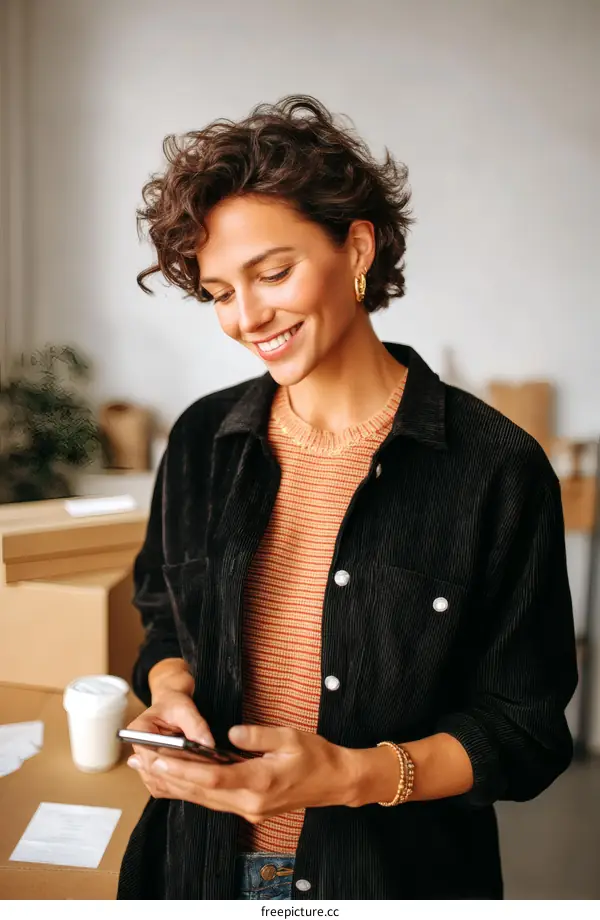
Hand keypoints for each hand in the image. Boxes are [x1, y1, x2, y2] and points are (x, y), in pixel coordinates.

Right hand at [127, 689, 214, 779]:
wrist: (170, 707)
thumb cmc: (173, 705)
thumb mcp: (185, 709)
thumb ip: (196, 725)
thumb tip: (207, 744)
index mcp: (138, 731)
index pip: (150, 754)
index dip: (171, 763)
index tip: (192, 765)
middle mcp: (137, 750)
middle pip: (155, 772)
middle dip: (179, 773)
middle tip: (204, 773)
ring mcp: (143, 763)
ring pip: (159, 782)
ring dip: (179, 782)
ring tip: (201, 777)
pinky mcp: (153, 772)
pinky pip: (163, 785)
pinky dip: (178, 784)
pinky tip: (194, 780)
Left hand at [128, 724, 360, 821]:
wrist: (336, 782)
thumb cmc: (316, 756)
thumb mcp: (289, 736)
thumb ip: (257, 734)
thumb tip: (229, 732)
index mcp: (260, 782)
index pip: (212, 778)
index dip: (182, 768)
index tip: (159, 758)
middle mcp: (250, 802)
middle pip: (201, 792)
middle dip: (168, 776)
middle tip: (141, 760)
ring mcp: (250, 810)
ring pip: (204, 799)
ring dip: (176, 784)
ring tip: (150, 768)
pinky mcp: (250, 809)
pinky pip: (215, 801)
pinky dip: (193, 789)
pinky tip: (177, 778)